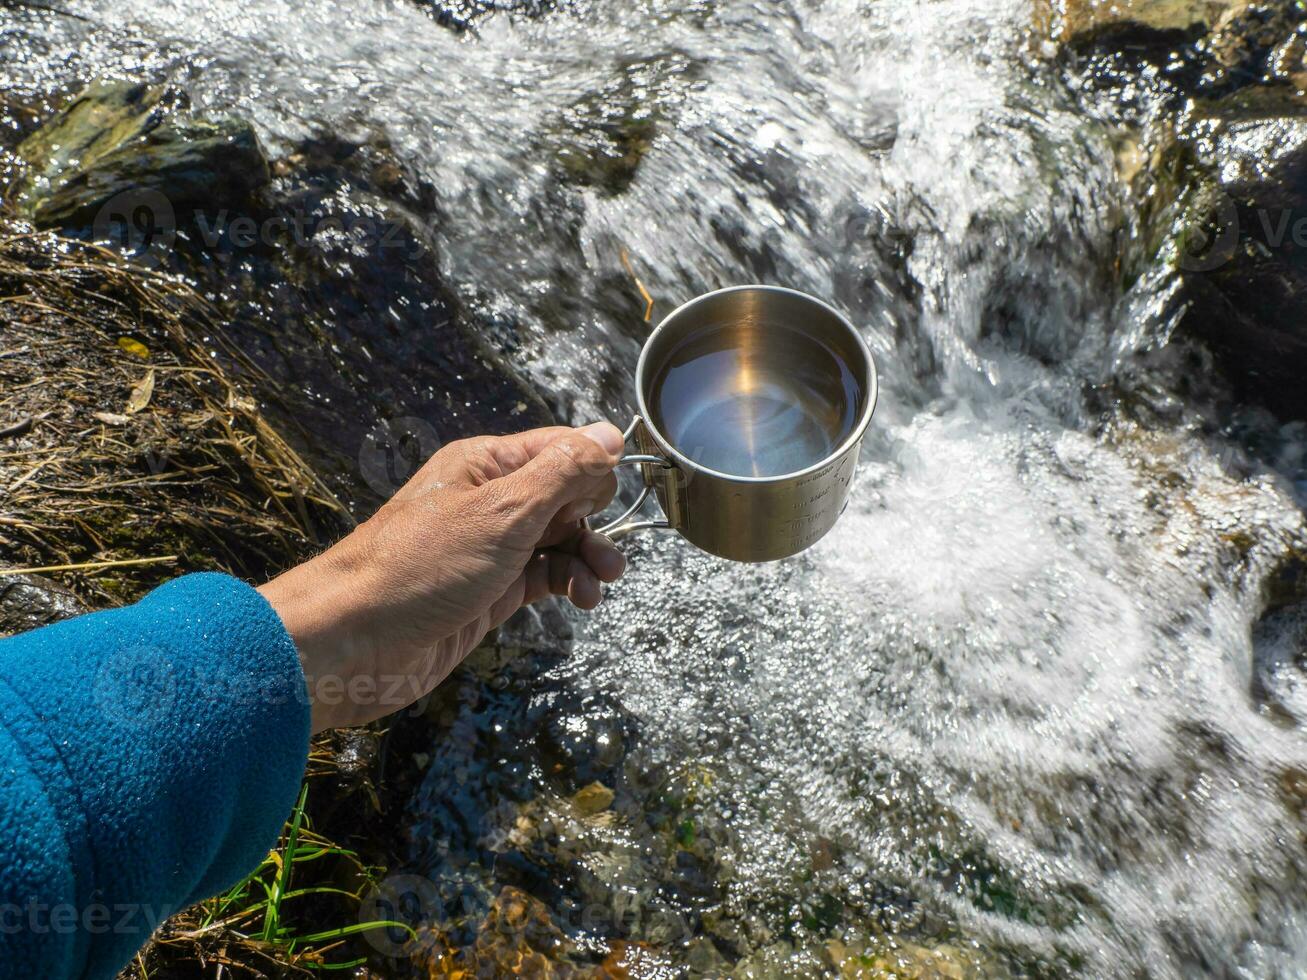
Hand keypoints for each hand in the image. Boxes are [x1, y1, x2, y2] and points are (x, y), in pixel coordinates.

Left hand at [259, 423, 625, 731]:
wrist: (356, 642)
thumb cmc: (421, 566)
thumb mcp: (503, 510)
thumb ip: (561, 472)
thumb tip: (609, 436)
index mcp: (485, 464)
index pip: (558, 449)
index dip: (593, 469)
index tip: (613, 499)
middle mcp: (487, 500)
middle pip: (563, 496)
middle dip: (593, 520)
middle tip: (609, 554)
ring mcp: (487, 548)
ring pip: (556, 540)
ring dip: (586, 557)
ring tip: (602, 581)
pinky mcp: (487, 591)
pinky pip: (541, 577)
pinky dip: (566, 584)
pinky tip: (581, 598)